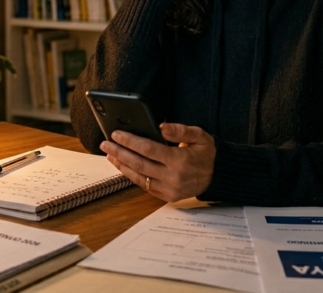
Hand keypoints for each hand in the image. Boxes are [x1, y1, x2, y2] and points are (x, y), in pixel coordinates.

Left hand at [100, 123, 215, 201]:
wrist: (217, 177)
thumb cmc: (207, 154)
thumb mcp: (200, 136)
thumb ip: (181, 130)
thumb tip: (161, 127)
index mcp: (180, 160)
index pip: (148, 149)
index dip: (130, 141)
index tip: (117, 134)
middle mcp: (172, 177)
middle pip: (139, 163)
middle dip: (119, 152)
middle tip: (105, 144)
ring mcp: (169, 189)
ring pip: (138, 177)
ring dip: (121, 165)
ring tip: (109, 155)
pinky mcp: (167, 196)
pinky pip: (144, 186)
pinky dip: (131, 176)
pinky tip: (123, 166)